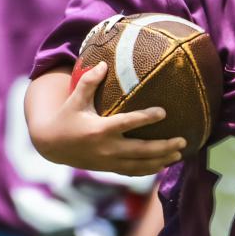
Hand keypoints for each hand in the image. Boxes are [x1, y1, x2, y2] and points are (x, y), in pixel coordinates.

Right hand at [25, 65, 185, 175]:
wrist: (52, 146)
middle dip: (163, 147)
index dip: (146, 118)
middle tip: (182, 141)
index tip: (164, 112)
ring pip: (140, 165)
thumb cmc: (66, 118)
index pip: (128, 123)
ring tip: (179, 155)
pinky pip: (132, 172)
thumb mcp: (75, 99)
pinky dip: (148, 170)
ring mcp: (108, 161)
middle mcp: (107, 148)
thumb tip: (104, 63)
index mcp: (100, 130)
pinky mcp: (108, 168)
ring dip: (160, 161)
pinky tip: (163, 165)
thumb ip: (89, 81)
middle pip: (141, 150)